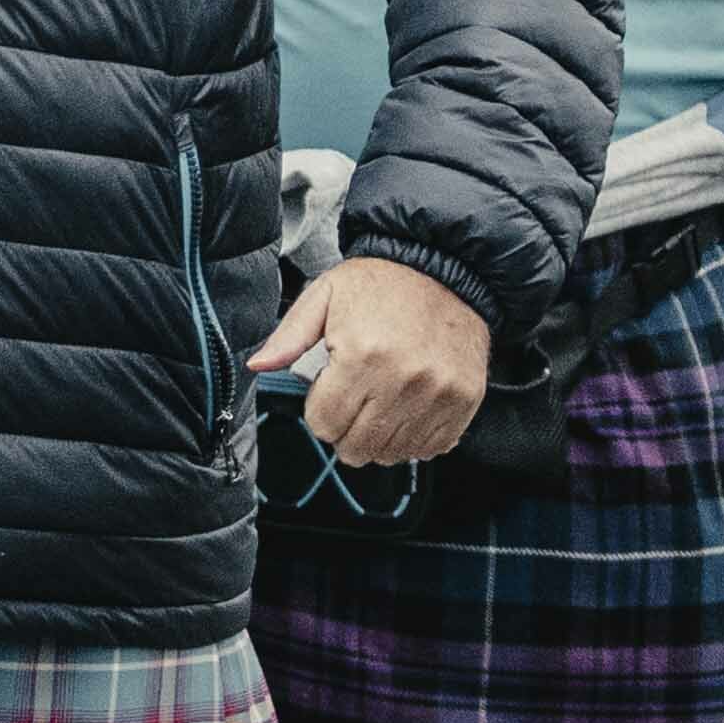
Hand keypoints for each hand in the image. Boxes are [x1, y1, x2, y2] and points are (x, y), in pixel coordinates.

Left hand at [258, 253, 489, 466]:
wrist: (445, 268)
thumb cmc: (382, 283)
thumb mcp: (325, 295)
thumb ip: (289, 336)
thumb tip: (259, 365)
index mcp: (362, 355)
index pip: (325, 425)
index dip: (319, 410)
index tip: (330, 389)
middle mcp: (403, 380)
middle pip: (357, 449)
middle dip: (345, 430)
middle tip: (353, 399)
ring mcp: (438, 394)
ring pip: (392, 454)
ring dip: (379, 437)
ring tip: (380, 401)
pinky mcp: (464, 401)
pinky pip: (430, 448)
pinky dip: (414, 438)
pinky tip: (407, 408)